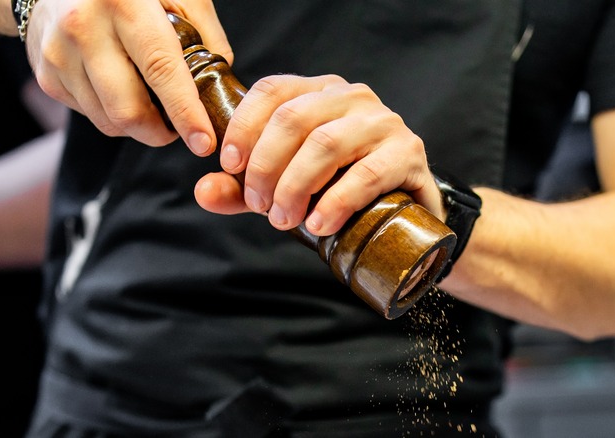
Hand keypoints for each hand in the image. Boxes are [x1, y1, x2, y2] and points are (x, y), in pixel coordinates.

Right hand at [24, 0, 231, 154]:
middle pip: (128, 110)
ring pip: (108, 120)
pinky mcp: (46, 74)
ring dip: (137, 125)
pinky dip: (112, 113)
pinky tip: (120, 89)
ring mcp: (58, 53)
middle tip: (179, 129)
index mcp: (123, 3)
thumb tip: (219, 86)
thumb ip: (205, 34)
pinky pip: (89, 114)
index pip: (161, 70)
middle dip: (161, 132)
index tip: (204, 141)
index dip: (185, 113)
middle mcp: (83, 27)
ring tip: (151, 104)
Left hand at [194, 74, 443, 235]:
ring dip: (295, 186)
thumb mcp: (286, 188)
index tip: (228, 165)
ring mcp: (383, 122)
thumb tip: (205, 191)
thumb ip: (245, 189)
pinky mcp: (409, 153)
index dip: (243, 126)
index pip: (272, 90)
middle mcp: (352, 97)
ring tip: (285, 219)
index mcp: (319, 93)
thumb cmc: (341, 192)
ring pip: (326, 143)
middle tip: (261, 206)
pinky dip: (336, 200)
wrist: (405, 213)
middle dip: (265, 166)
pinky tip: (320, 224)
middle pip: (294, 119)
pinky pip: (367, 172)